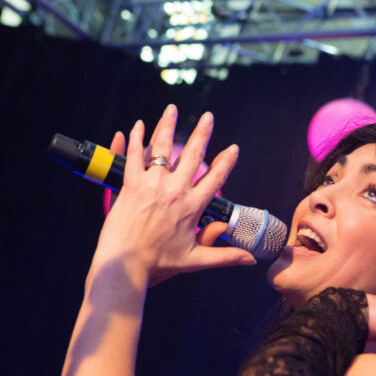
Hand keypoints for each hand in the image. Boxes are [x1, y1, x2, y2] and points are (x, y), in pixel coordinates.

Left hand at [91, 105, 255, 286]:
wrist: (125, 265)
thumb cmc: (159, 265)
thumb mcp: (195, 261)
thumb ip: (224, 256)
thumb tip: (250, 260)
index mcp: (192, 207)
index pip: (216, 179)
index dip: (226, 162)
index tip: (233, 148)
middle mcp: (174, 191)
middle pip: (193, 155)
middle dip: (202, 133)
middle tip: (208, 117)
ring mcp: (151, 185)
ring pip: (161, 148)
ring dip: (167, 125)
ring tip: (171, 110)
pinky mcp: (130, 185)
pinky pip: (133, 156)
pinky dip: (135, 139)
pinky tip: (137, 126)